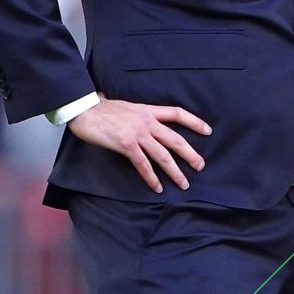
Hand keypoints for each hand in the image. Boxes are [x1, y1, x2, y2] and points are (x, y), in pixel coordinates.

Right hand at [67, 93, 211, 192]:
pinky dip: (151, 177)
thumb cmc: (103, 108)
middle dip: (190, 153)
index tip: (208, 130)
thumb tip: (147, 120)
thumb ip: (140, 114)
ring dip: (175, 171)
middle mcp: (147, 122)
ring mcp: (137, 134)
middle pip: (175, 139)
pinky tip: (157, 187)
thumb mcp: (129, 107)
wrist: (85, 110)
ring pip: (163, 155)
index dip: (194, 122)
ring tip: (184, 183)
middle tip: (200, 166)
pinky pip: (143, 164)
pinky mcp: (126, 145)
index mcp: (148, 110)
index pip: (177, 113)